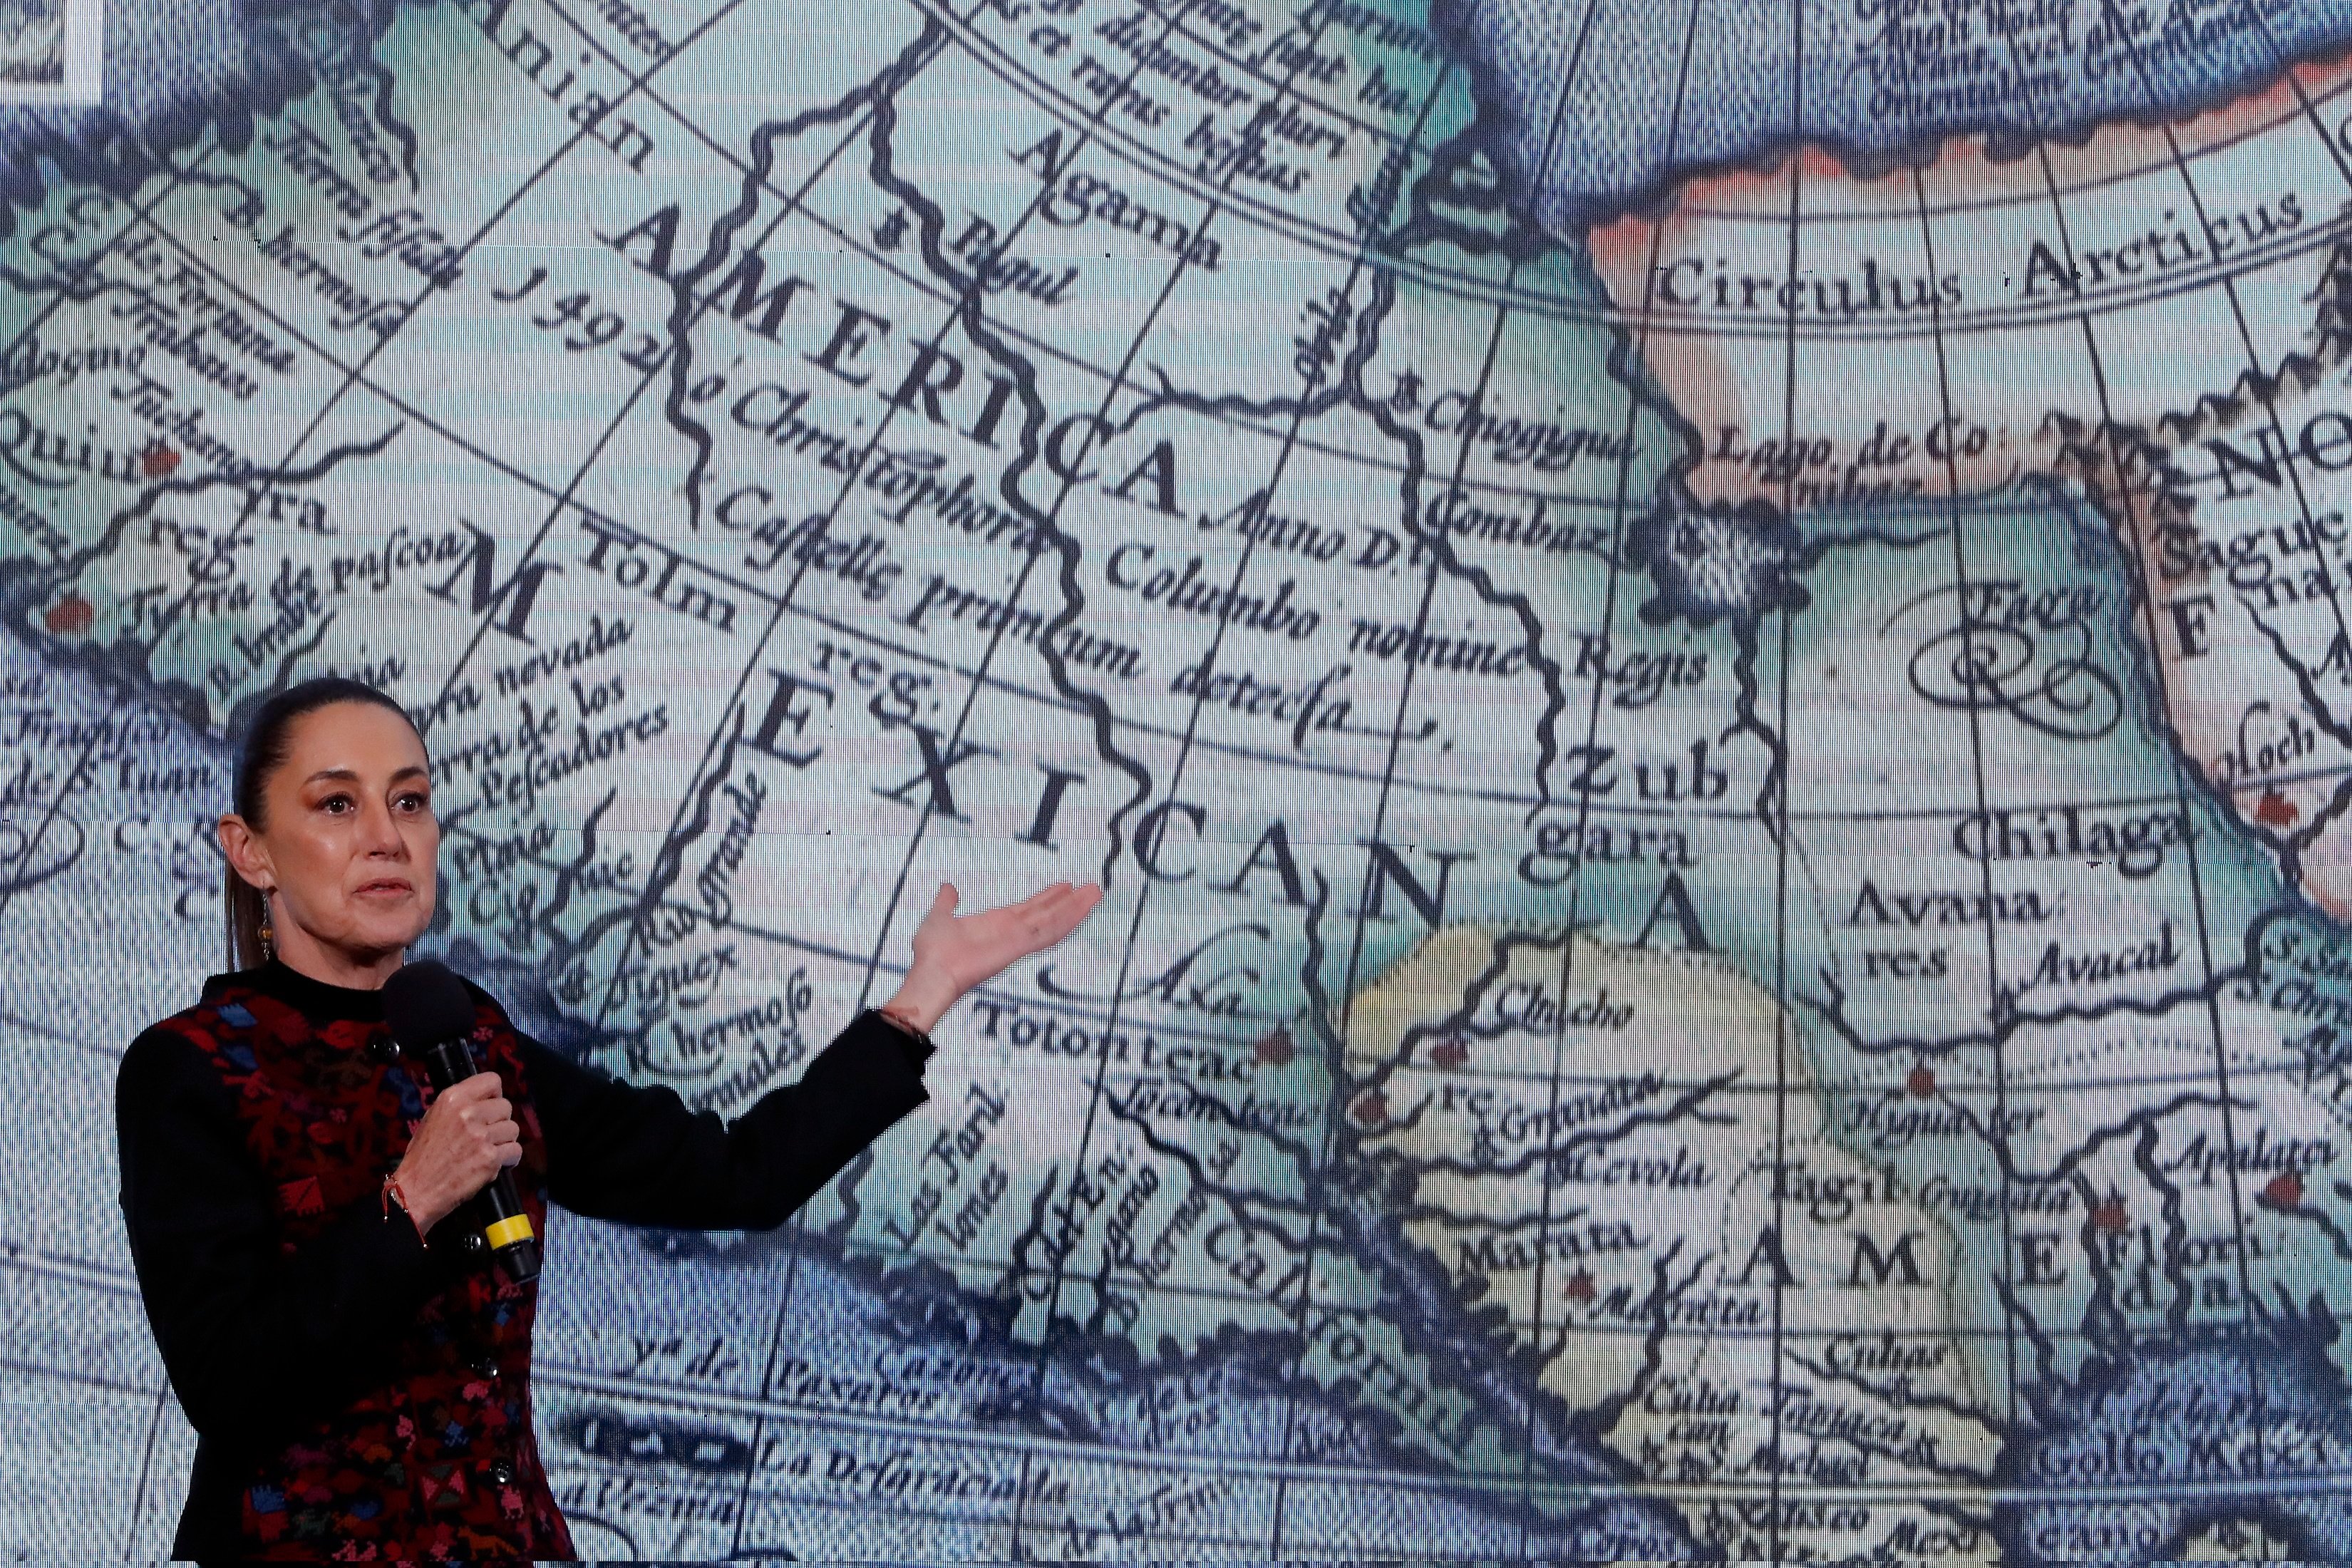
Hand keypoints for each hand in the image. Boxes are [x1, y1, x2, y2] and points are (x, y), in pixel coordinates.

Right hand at [391, 1071, 519, 1232]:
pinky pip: (515, 1151)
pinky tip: (494, 1163)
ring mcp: (481, 1135)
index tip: (490, 1107)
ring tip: (487, 1151)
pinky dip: (508, 1159)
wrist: (416, 1190)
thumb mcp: (433, 1118)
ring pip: (513, 1129)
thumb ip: (459, 1106)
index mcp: (453, 1099)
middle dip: (499, 1121)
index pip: (492, 1081)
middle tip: (486, 1135)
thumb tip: (483, 1100)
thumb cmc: (423, 1157)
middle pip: (506, 1106)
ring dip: (504, 1141)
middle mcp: (468, 1113)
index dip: (494, 1096)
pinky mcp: (490, 1157)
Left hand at [882, 880, 1103, 1032]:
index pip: (1028, 909)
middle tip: (1090, 888)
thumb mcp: (939, 916)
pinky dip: (1068, 917)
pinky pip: (1049, 930)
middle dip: (1069, 901)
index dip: (1047, 898)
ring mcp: (1018, 939)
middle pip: (1047, 914)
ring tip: (1095, 892)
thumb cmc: (932, 952)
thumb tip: (948, 889)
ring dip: (1076, 906)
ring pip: (1054, 920)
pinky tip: (1083, 907)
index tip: (1063, 886)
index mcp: (995, 925)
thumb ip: (946, 903)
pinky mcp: (1020, 945)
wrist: (932, 972)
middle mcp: (1011, 932)